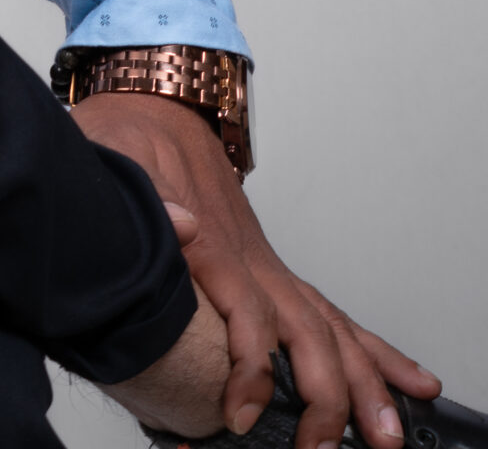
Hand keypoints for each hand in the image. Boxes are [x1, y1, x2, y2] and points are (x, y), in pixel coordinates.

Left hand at [73, 92, 440, 447]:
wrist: (153, 102)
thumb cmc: (127, 135)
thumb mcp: (114, 156)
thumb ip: (143, 194)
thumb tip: (181, 224)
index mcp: (212, 240)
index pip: (245, 312)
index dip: (248, 367)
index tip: (239, 412)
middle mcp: (250, 257)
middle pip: (305, 330)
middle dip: (325, 395)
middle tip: (321, 446)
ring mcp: (265, 263)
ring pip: (327, 327)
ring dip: (362, 382)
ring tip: (387, 434)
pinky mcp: (268, 267)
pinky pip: (325, 312)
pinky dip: (367, 350)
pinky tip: (401, 379)